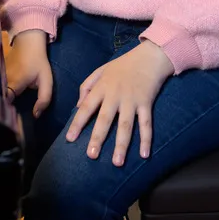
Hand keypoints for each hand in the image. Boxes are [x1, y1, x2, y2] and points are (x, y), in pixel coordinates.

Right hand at [5, 29, 52, 117]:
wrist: (28, 42)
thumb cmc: (39, 62)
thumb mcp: (47, 81)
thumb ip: (44, 99)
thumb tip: (36, 115)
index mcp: (15, 83)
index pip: (5, 102)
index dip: (7, 113)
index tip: (12, 121)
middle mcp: (3, 80)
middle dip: (3, 109)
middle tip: (10, 118)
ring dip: (1, 101)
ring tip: (6, 110)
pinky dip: (0, 93)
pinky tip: (5, 98)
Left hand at [66, 39, 172, 165]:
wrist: (149, 57)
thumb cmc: (123, 65)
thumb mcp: (100, 71)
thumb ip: (87, 87)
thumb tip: (77, 107)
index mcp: (102, 88)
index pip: (86, 107)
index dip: (77, 123)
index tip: (70, 139)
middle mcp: (116, 96)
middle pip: (105, 120)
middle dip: (98, 138)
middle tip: (91, 156)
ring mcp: (132, 100)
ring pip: (126, 125)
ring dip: (122, 145)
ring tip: (117, 163)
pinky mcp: (147, 103)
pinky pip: (146, 124)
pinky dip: (146, 139)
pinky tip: (145, 155)